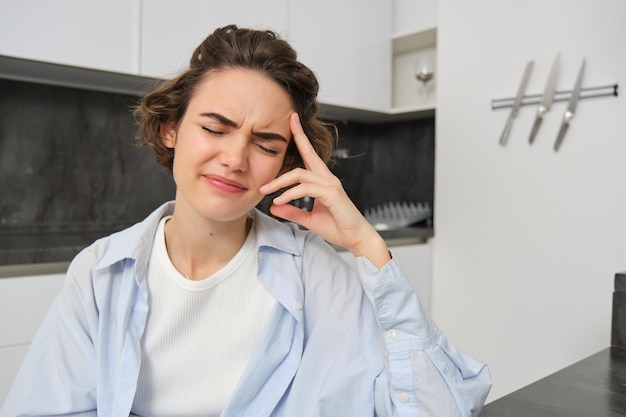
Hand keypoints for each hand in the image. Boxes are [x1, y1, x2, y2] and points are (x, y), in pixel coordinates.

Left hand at [259, 113, 390, 268]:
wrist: (355, 238)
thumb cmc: (337, 227)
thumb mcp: (309, 218)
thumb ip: (293, 210)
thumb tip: (274, 207)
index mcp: (323, 180)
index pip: (310, 154)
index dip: (300, 136)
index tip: (292, 120)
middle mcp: (327, 178)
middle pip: (308, 153)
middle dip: (294, 138)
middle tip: (273, 135)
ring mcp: (330, 184)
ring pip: (300, 174)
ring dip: (279, 182)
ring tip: (265, 190)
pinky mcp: (331, 193)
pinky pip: (305, 189)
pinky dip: (289, 194)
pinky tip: (280, 201)